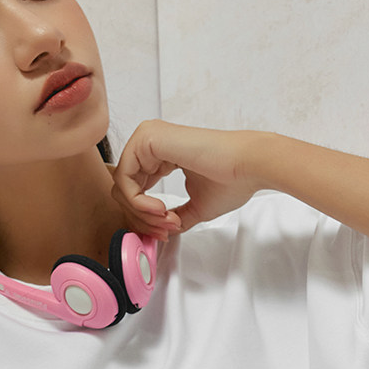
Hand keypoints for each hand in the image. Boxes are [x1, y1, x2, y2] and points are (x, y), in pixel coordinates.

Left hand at [111, 122, 266, 237]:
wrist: (248, 165)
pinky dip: (139, 202)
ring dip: (141, 213)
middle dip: (142, 218)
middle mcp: (149, 142)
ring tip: (168, 220)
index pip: (135, 189)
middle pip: (123, 190)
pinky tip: (161, 209)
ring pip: (121, 186)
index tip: (169, 229)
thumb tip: (161, 231)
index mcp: (158, 153)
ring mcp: (146, 137)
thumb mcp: (194, 206)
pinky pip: (124, 179)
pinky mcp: (147, 139)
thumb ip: (173, 216)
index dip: (146, 217)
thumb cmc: (229, 181)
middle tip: (166, 229)